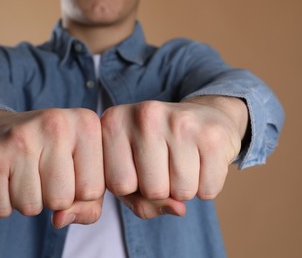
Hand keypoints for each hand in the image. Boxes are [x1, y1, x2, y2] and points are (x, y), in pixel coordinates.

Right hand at [0, 108, 103, 227]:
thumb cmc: (49, 155)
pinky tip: (4, 176)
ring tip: (23, 173)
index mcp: (87, 123)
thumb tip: (60, 220)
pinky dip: (3, 203)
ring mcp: (21, 136)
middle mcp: (56, 123)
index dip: (80, 193)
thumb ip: (90, 204)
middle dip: (53, 198)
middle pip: (63, 200)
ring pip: (31, 207)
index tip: (69, 171)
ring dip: (27, 201)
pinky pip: (2, 208)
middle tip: (41, 172)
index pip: (94, 190)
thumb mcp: (82, 170)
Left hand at [101, 96, 247, 218]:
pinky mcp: (211, 134)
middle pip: (152, 190)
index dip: (131, 188)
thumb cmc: (157, 151)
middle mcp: (144, 115)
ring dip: (184, 189)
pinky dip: (206, 186)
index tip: (137, 168)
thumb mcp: (133, 172)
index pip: (118, 185)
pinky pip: (208, 189)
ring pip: (181, 193)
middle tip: (165, 165)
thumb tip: (178, 209)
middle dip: (161, 190)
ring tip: (182, 162)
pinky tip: (201, 161)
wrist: (204, 117)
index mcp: (113, 122)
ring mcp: (179, 121)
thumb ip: (139, 202)